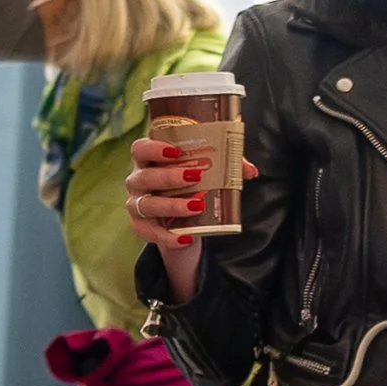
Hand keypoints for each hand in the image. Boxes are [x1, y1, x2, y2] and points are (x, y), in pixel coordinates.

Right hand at [125, 137, 254, 302]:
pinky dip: (168, 236)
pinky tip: (186, 237)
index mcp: (149, 160)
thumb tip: (250, 171)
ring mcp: (136, 204)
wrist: (181, 219)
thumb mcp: (208, 173)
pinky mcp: (140, 226)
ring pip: (146, 204)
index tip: (176, 151)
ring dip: (171, 205)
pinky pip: (149, 232)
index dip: (154, 148)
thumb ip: (227, 167)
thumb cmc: (191, 185)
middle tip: (195, 177)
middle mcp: (138, 180)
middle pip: (145, 177)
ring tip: (197, 206)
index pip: (140, 148)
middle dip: (169, 177)